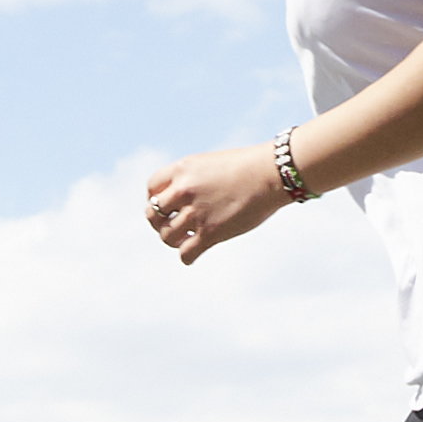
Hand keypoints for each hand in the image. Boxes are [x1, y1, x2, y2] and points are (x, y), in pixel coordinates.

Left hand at [143, 144, 291, 266]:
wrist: (270, 173)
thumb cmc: (247, 167)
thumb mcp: (210, 164)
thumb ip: (192, 180)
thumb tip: (182, 200)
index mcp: (182, 170)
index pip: (151, 188)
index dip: (155, 199)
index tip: (167, 207)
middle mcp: (183, 191)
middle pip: (152, 214)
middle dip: (159, 223)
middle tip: (172, 226)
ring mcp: (196, 213)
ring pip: (167, 236)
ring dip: (173, 241)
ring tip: (185, 239)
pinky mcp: (210, 233)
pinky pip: (185, 254)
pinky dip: (187, 257)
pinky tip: (194, 253)